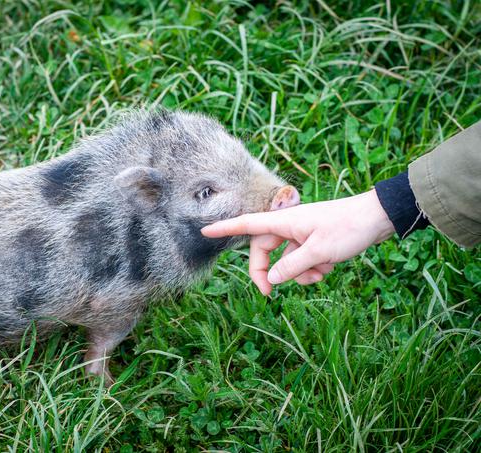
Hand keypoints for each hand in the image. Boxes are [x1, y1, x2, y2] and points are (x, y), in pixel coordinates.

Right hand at [201, 190, 394, 294]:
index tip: (205, 231)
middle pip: (265, 252)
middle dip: (271, 273)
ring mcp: (301, 234)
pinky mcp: (313, 241)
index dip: (225, 228)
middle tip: (271, 294)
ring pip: (286, 260)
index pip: (247, 225)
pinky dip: (312, 268)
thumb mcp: (318, 252)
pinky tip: (329, 268)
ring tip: (320, 274)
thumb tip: (272, 279)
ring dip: (299, 273)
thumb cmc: (348, 228)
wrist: (377, 219)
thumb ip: (292, 267)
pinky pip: (302, 260)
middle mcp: (289, 227)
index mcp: (284, 222)